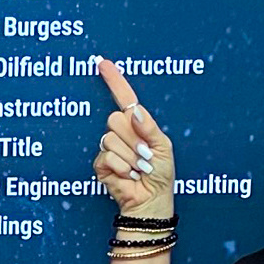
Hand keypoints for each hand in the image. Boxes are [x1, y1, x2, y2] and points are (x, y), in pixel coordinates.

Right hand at [94, 58, 175, 217]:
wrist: (151, 200)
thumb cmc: (161, 174)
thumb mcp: (163, 145)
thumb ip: (148, 126)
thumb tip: (133, 111)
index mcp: (137, 123)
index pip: (124, 97)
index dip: (114, 80)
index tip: (103, 63)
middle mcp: (121, 132)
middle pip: (115, 119)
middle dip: (132, 139)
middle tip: (144, 156)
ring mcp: (109, 147)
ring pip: (111, 138)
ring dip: (130, 156)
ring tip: (138, 168)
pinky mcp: (100, 164)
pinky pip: (107, 156)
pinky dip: (122, 167)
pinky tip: (128, 176)